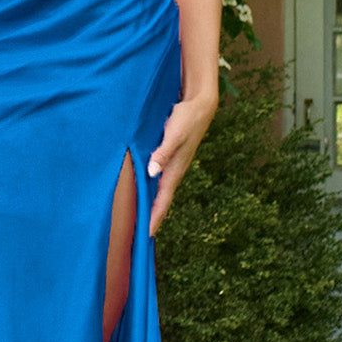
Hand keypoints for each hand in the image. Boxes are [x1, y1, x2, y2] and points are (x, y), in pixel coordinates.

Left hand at [146, 90, 217, 236]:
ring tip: (141, 219)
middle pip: (162, 200)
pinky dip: (152, 190)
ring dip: (152, 205)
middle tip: (140, 235)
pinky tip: (145, 191)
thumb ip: (163, 153)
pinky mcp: (170, 157)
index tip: (146, 235)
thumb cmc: (187, 119)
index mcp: (175, 170)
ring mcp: (173, 165)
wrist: (201, 106)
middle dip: (152, 218)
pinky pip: (160, 180)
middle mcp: (174, 171)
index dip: (154, 218)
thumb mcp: (174, 135)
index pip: (163, 200)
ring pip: (160, 191)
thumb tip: (152, 172)